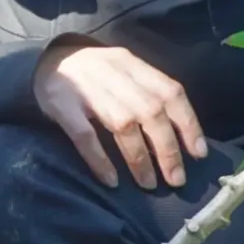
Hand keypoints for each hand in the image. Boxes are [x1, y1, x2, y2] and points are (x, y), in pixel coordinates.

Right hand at [32, 43, 206, 190]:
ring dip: (139, 159)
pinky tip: (112, 180)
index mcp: (132, 64)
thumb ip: (149, 93)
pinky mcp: (62, 105)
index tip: (198, 154)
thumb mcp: (124, 71)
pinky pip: (84, 136)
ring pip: (122, 124)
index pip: (170, 91)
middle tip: (176, 179)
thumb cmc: (94, 74)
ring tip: (148, 183)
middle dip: (167, 149)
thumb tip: (182, 135)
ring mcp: (86, 88)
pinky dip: (100, 160)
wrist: (45, 60)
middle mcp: (113, 73)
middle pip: (149, 111)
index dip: (188, 124)